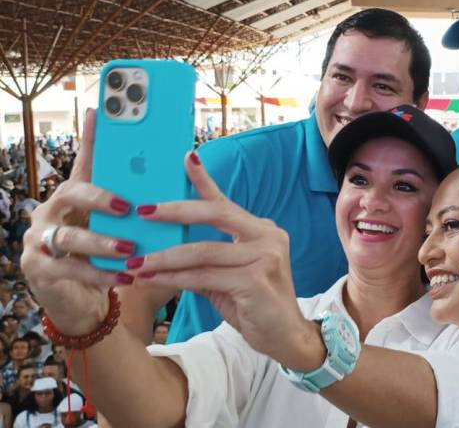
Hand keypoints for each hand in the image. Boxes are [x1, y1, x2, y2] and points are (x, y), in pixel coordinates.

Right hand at [21, 110, 135, 334]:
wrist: (83, 304)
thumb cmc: (108, 258)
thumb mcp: (127, 231)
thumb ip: (146, 207)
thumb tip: (183, 177)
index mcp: (76, 197)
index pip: (85, 162)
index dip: (91, 138)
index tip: (102, 112)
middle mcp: (53, 211)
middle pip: (70, 193)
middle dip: (99, 197)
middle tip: (128, 206)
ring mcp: (40, 238)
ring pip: (69, 235)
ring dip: (102, 241)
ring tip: (130, 248)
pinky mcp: (38, 267)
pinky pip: (70, 269)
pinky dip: (99, 273)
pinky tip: (124, 276)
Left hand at [129, 152, 323, 370]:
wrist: (285, 337)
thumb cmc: (254, 305)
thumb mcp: (228, 275)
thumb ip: (205, 258)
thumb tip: (164, 246)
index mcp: (261, 230)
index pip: (225, 202)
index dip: (205, 180)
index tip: (185, 158)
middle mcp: (267, 236)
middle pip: (215, 214)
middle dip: (175, 211)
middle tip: (142, 211)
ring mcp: (265, 257)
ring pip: (203, 250)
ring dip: (164, 256)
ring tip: (135, 260)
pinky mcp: (256, 281)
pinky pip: (204, 276)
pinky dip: (174, 277)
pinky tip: (152, 278)